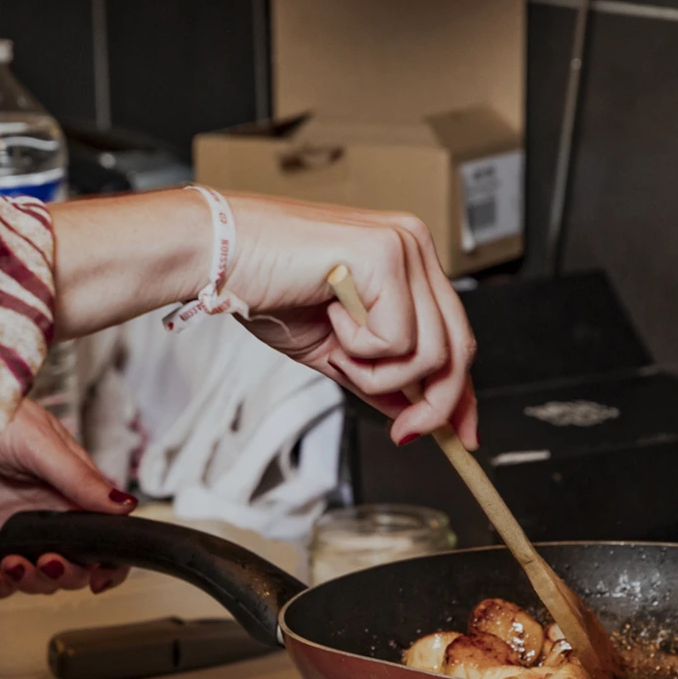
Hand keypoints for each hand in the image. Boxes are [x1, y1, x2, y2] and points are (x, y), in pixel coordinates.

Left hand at [0, 399, 134, 597]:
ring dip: (32, 581)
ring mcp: (21, 528)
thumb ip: (82, 481)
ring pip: (39, 576)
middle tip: (50, 561)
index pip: (106, 534)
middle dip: (68, 574)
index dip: (110, 563)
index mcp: (76, 490)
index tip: (100, 579)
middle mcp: (53, 513)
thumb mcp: (43, 445)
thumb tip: (127, 506)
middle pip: (76, 564)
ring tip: (13, 565)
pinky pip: (0, 575)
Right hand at [48, 190, 476, 447]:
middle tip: (404, 430)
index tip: (461, 433)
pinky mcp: (386, 256)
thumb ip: (377, 376)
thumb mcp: (332, 347)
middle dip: (432, 403)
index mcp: (405, 260)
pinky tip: (329, 319)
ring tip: (337, 347)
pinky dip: (359, 350)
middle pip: (457, 347)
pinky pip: (398, 340)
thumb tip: (412, 410)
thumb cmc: (261, 286)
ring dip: (376, 372)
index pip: (457, 334)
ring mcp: (403, 247)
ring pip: (430, 352)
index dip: (461, 392)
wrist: (215, 255)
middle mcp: (413, 245)